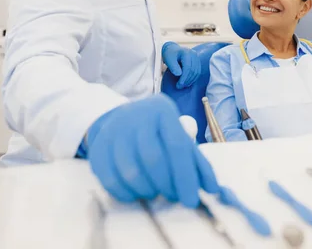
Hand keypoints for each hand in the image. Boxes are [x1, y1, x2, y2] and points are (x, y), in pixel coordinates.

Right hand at [86, 94, 218, 207]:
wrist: (122, 119)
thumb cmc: (159, 133)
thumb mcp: (180, 139)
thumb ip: (198, 162)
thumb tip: (213, 188)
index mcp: (162, 110)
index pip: (176, 146)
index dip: (185, 176)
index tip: (191, 200)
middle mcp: (137, 116)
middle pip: (153, 159)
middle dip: (167, 184)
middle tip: (173, 196)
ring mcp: (114, 131)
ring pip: (130, 171)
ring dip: (147, 190)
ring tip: (155, 192)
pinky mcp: (98, 148)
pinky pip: (110, 179)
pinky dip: (126, 193)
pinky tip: (137, 193)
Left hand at [162, 42, 200, 88]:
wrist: (172, 50)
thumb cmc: (169, 54)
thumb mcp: (168, 60)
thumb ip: (173, 67)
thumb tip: (179, 74)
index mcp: (186, 53)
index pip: (188, 67)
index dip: (184, 78)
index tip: (179, 85)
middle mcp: (193, 54)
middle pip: (193, 70)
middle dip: (187, 80)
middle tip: (179, 86)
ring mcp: (197, 58)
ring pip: (196, 72)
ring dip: (190, 81)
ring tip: (183, 85)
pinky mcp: (197, 62)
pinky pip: (197, 72)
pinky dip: (193, 79)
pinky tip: (187, 82)